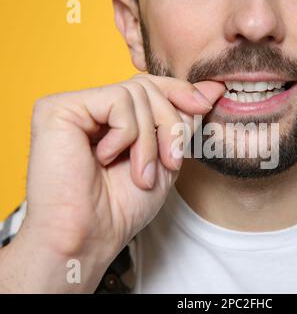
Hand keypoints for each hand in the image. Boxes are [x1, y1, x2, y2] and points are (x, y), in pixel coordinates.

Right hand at [4, 74, 223, 291]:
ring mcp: (75, 106)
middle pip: (147, 87)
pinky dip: (126, 135)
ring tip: (140, 174)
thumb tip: (212, 88)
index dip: (182, 91)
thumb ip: (182, 122)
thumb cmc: (123, 207)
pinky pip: (116, 102)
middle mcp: (93, 108)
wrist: (90, 236)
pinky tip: (105, 159)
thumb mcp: (166, 159)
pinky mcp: (58, 108)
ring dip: (149, 140)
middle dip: (171, 125)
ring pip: (136, 93)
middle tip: (171, 164)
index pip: (150, 87)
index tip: (208, 102)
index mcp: (113, 120)